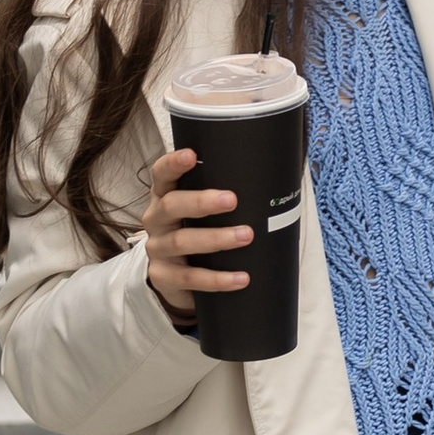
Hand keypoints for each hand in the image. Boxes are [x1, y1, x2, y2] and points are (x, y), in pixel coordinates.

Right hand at [142, 145, 248, 324]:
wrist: (177, 277)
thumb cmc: (197, 232)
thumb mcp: (201, 213)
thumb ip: (223, 196)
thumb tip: (276, 182)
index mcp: (165, 196)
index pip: (162, 174)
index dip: (173, 163)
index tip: (192, 155)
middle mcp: (156, 219)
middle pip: (172, 205)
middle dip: (202, 202)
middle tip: (232, 200)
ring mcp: (157, 249)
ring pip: (182, 242)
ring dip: (216, 238)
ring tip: (246, 236)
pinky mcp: (162, 277)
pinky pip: (189, 278)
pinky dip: (217, 279)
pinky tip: (241, 278)